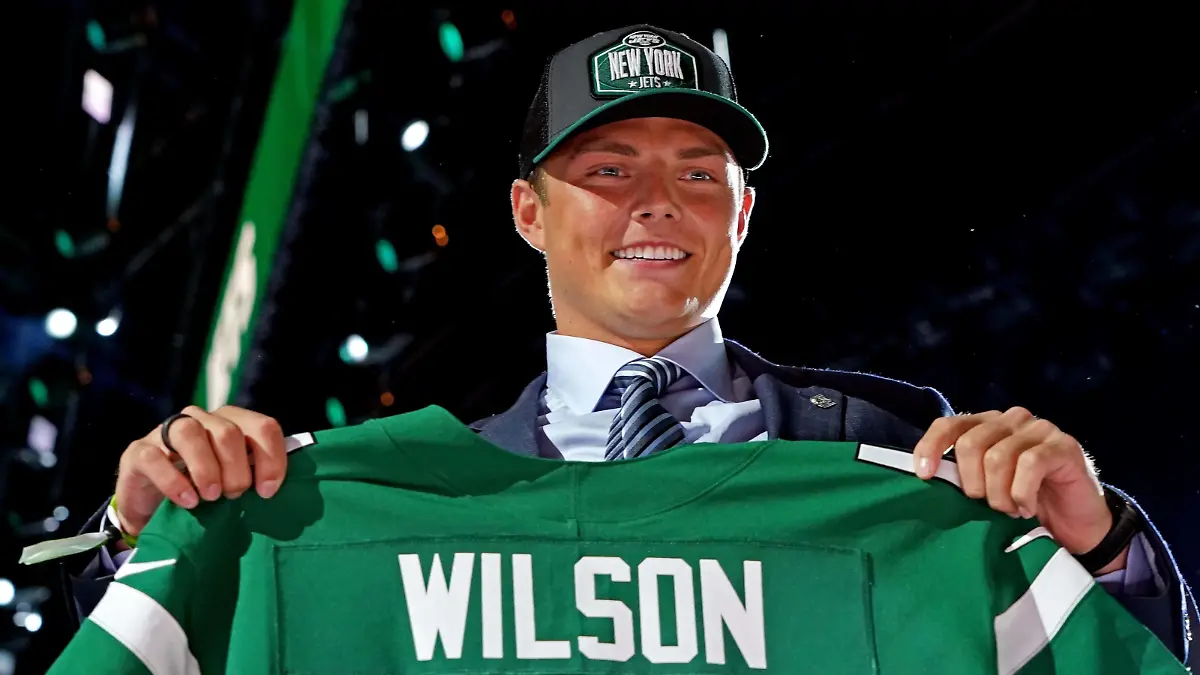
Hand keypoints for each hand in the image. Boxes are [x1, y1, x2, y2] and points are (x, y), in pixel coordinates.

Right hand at [114, 405, 287, 536]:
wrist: (154, 510)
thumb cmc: (204, 493)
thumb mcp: (234, 483)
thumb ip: (256, 477)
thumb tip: (276, 489)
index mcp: (232, 423)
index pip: (263, 427)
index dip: (271, 458)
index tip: (268, 491)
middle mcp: (202, 420)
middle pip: (228, 431)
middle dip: (237, 468)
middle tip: (234, 495)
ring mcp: (167, 432)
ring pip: (191, 432)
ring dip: (207, 468)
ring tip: (212, 497)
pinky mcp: (139, 451)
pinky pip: (155, 457)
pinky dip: (174, 481)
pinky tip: (187, 501)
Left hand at [912, 407, 1126, 573]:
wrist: (1076, 525)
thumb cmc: (1024, 506)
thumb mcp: (986, 488)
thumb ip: (963, 474)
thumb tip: (926, 477)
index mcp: (986, 425)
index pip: (949, 425)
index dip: (931, 447)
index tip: (924, 476)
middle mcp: (1011, 419)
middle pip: (971, 444)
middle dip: (973, 484)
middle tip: (989, 507)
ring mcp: (1039, 429)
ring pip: (998, 457)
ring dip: (999, 495)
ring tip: (1010, 511)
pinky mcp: (1064, 446)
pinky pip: (1030, 465)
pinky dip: (1022, 493)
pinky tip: (1026, 508)